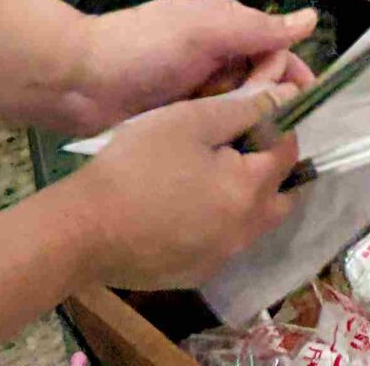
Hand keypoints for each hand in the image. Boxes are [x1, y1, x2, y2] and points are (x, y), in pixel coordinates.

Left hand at [64, 0, 316, 136]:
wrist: (77, 81)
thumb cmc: (144, 46)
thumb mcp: (206, 30)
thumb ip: (259, 29)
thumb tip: (313, 18)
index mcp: (227, 29)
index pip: (277, 52)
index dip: (291, 76)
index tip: (301, 104)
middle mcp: (218, 58)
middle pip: (263, 83)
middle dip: (267, 102)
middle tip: (258, 124)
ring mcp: (197, 91)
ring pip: (240, 109)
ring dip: (245, 122)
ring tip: (242, 143)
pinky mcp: (179, 119)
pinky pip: (213, 127)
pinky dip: (222, 136)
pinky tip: (227, 156)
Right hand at [65, 85, 298, 289]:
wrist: (81, 230)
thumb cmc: (136, 165)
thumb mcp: (192, 120)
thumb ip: (246, 108)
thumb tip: (288, 95)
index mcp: (250, 189)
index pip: (288, 152)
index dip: (277, 128)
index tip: (252, 114)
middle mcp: (245, 231)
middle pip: (279, 194)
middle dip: (268, 169)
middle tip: (234, 147)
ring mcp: (220, 258)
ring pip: (253, 223)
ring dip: (244, 198)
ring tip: (206, 175)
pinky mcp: (194, 275)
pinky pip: (223, 244)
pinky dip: (218, 224)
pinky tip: (184, 208)